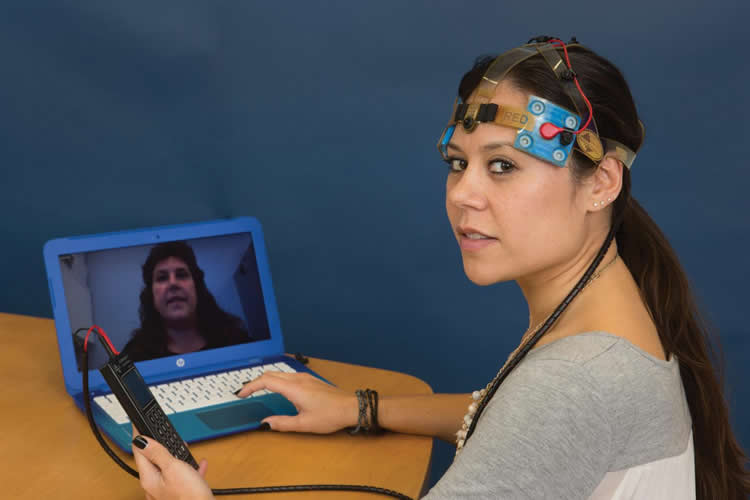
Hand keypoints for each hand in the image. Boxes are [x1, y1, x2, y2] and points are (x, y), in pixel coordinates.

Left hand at [132, 434, 212, 499]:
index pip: (139, 452)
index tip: (138, 424)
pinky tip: (197, 465)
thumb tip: (142, 440)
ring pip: (167, 467)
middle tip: (160, 434)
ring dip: (174, 456)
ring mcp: (166, 490)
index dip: (139, 436)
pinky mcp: (179, 494)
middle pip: (152, 459)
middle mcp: (154, 486)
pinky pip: (181, 477)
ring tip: (181, 447)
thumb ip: (157, 453)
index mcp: (148, 478)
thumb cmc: (188, 496)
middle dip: (159, 446)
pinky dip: (188, 468)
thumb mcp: (173, 467)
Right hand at [236, 372, 356, 432]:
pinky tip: (277, 389)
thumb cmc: (331, 415)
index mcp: (294, 388)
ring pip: (279, 373)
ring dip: (266, 380)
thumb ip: (282, 423)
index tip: (241, 394)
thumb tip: (265, 423)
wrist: (351, 407)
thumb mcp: (304, 424)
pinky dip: (277, 380)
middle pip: (270, 373)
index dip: (250, 386)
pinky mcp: (310, 380)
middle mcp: (298, 379)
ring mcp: (305, 378)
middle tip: (246, 392)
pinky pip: (288, 375)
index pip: (265, 381)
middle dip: (255, 382)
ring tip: (258, 390)